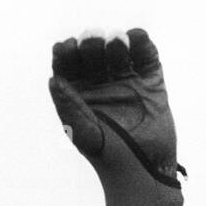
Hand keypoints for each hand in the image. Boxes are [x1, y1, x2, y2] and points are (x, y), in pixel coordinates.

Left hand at [49, 29, 179, 186]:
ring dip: (115, 42)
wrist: (143, 168)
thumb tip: (53, 80)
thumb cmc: (106, 155)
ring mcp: (127, 81)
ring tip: (115, 41)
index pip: (68, 67)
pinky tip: (135, 36)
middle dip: (90, 45)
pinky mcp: (152, 82)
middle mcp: (101, 84)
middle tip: (92, 39)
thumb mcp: (83, 131)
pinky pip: (147, 57)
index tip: (66, 47)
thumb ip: (69, 105)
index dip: (65, 53)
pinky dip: (142, 43)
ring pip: (119, 52)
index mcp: (78, 95)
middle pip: (93, 55)